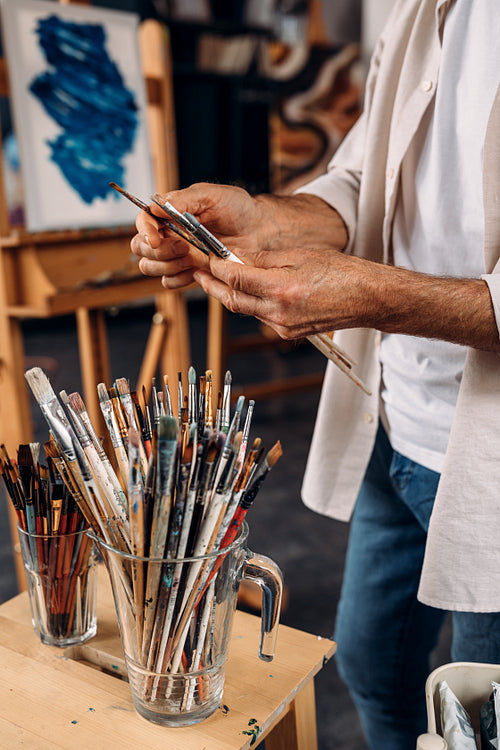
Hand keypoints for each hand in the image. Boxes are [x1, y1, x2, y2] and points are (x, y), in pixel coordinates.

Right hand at [130, 182, 265, 288]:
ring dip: (166, 265)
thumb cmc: (237, 209)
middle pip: (140, 247)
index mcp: (170, 213)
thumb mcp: (211, 195)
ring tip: (191, 258)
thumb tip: (156, 206)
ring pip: (149, 266)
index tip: (156, 238)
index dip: (145, 230)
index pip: (143, 221)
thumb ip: (183, 200)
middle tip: (183, 247)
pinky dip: (177, 279)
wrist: (259, 231)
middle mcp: (169, 233)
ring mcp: (177, 254)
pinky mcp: (188, 271)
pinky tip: (194, 271)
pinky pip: (168, 282)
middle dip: (158, 251)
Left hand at [193, 246, 369, 339]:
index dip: (218, 267)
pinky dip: (250, 303)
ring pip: (245, 309)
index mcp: (282, 289)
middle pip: (233, 299)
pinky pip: (260, 316)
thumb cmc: (341, 272)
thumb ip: (265, 258)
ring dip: (229, 294)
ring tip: (216, 279)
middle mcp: (279, 313)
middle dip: (212, 285)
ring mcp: (282, 327)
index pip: (236, 278)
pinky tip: (247, 291)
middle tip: (198, 272)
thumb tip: (238, 257)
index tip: (209, 256)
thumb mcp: (301, 255)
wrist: (367, 299)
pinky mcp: (288, 333)